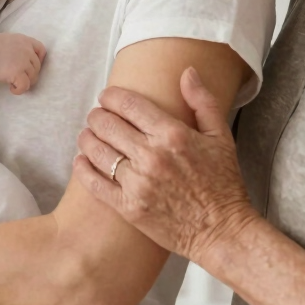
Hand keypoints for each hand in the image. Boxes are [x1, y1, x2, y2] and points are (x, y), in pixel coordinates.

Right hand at [0, 33, 45, 93]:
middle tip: (19, 77)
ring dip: (24, 82)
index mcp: (25, 40)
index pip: (41, 50)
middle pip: (37, 67)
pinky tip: (11, 88)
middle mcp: (27, 50)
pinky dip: (19, 90)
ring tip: (13, 82)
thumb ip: (19, 48)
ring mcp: (24, 62)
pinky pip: (25, 86)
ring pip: (33, 78)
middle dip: (30, 74)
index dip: (39, 60)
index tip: (30, 66)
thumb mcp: (8, 40)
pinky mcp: (18, 73)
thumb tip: (22, 60)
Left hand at [73, 67, 256, 265]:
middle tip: (96, 116)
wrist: (224, 233)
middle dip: (97, 115)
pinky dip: (83, 169)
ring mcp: (138, 183)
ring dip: (86, 138)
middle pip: (106, 124)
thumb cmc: (223, 184)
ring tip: (87, 135)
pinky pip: (95, 183)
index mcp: (172, 135)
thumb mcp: (221, 137)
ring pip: (96, 151)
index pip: (127, 104)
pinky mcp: (129, 207)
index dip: (111, 96)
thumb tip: (187, 71)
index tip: (106, 96)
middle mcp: (151, 156)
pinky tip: (81, 160)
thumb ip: (202, 101)